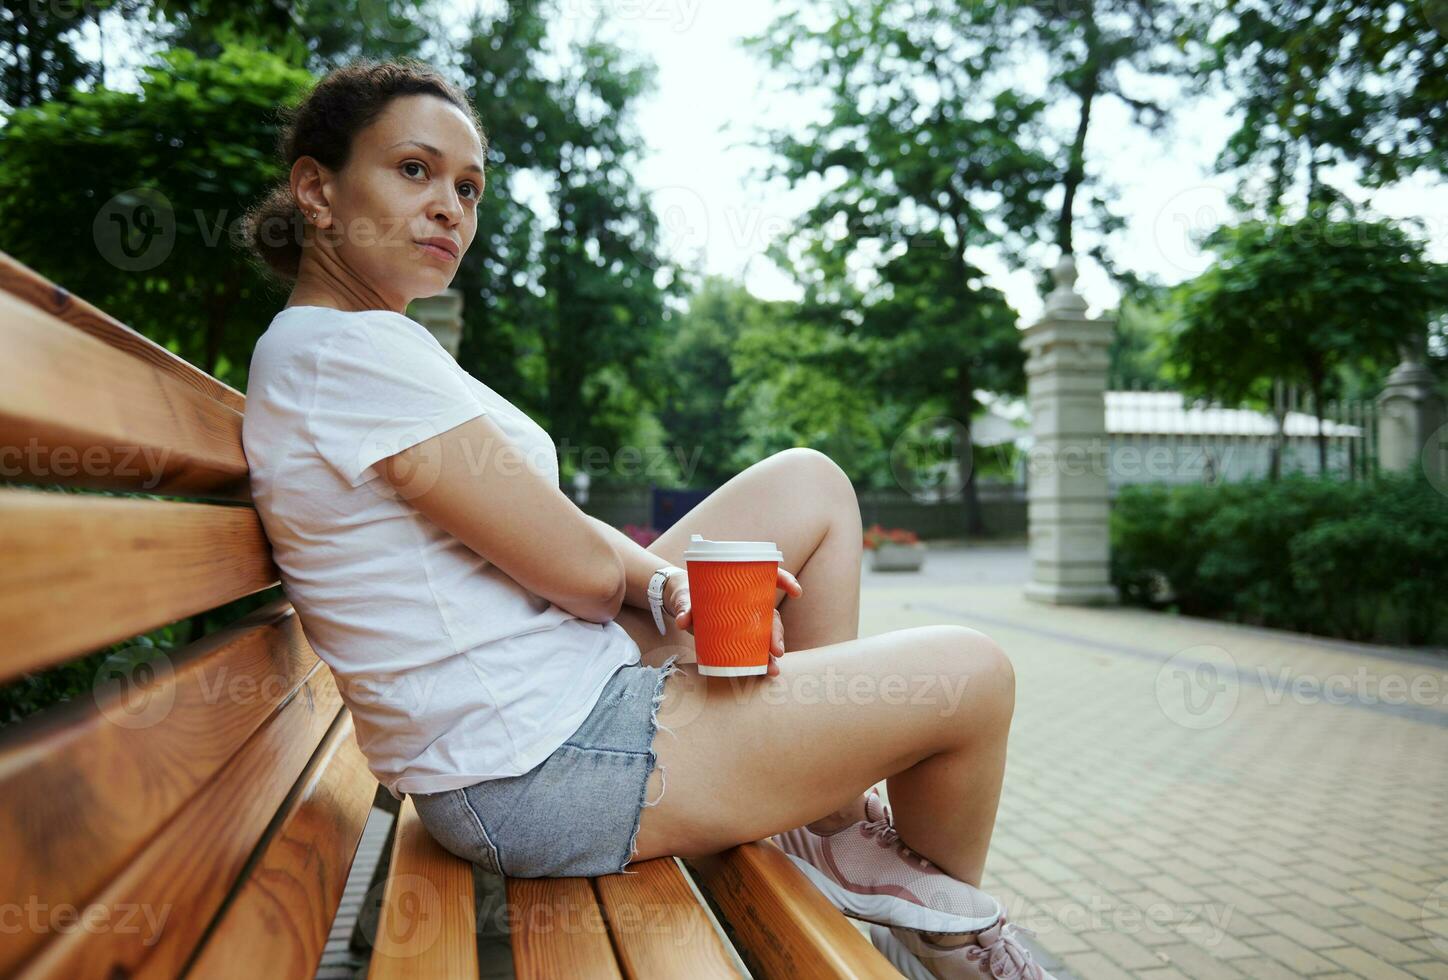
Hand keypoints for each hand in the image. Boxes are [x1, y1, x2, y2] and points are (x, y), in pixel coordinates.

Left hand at [669, 567, 803, 677]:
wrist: (682, 603)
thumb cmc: (689, 593)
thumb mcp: (687, 597)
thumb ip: (686, 607)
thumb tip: (684, 621)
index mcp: (742, 584)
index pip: (771, 577)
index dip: (786, 581)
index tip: (796, 592)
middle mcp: (750, 602)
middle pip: (772, 614)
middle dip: (778, 632)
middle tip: (776, 649)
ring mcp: (746, 621)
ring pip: (768, 633)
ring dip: (773, 650)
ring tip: (773, 666)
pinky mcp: (739, 636)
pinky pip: (756, 647)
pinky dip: (763, 660)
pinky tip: (767, 671)